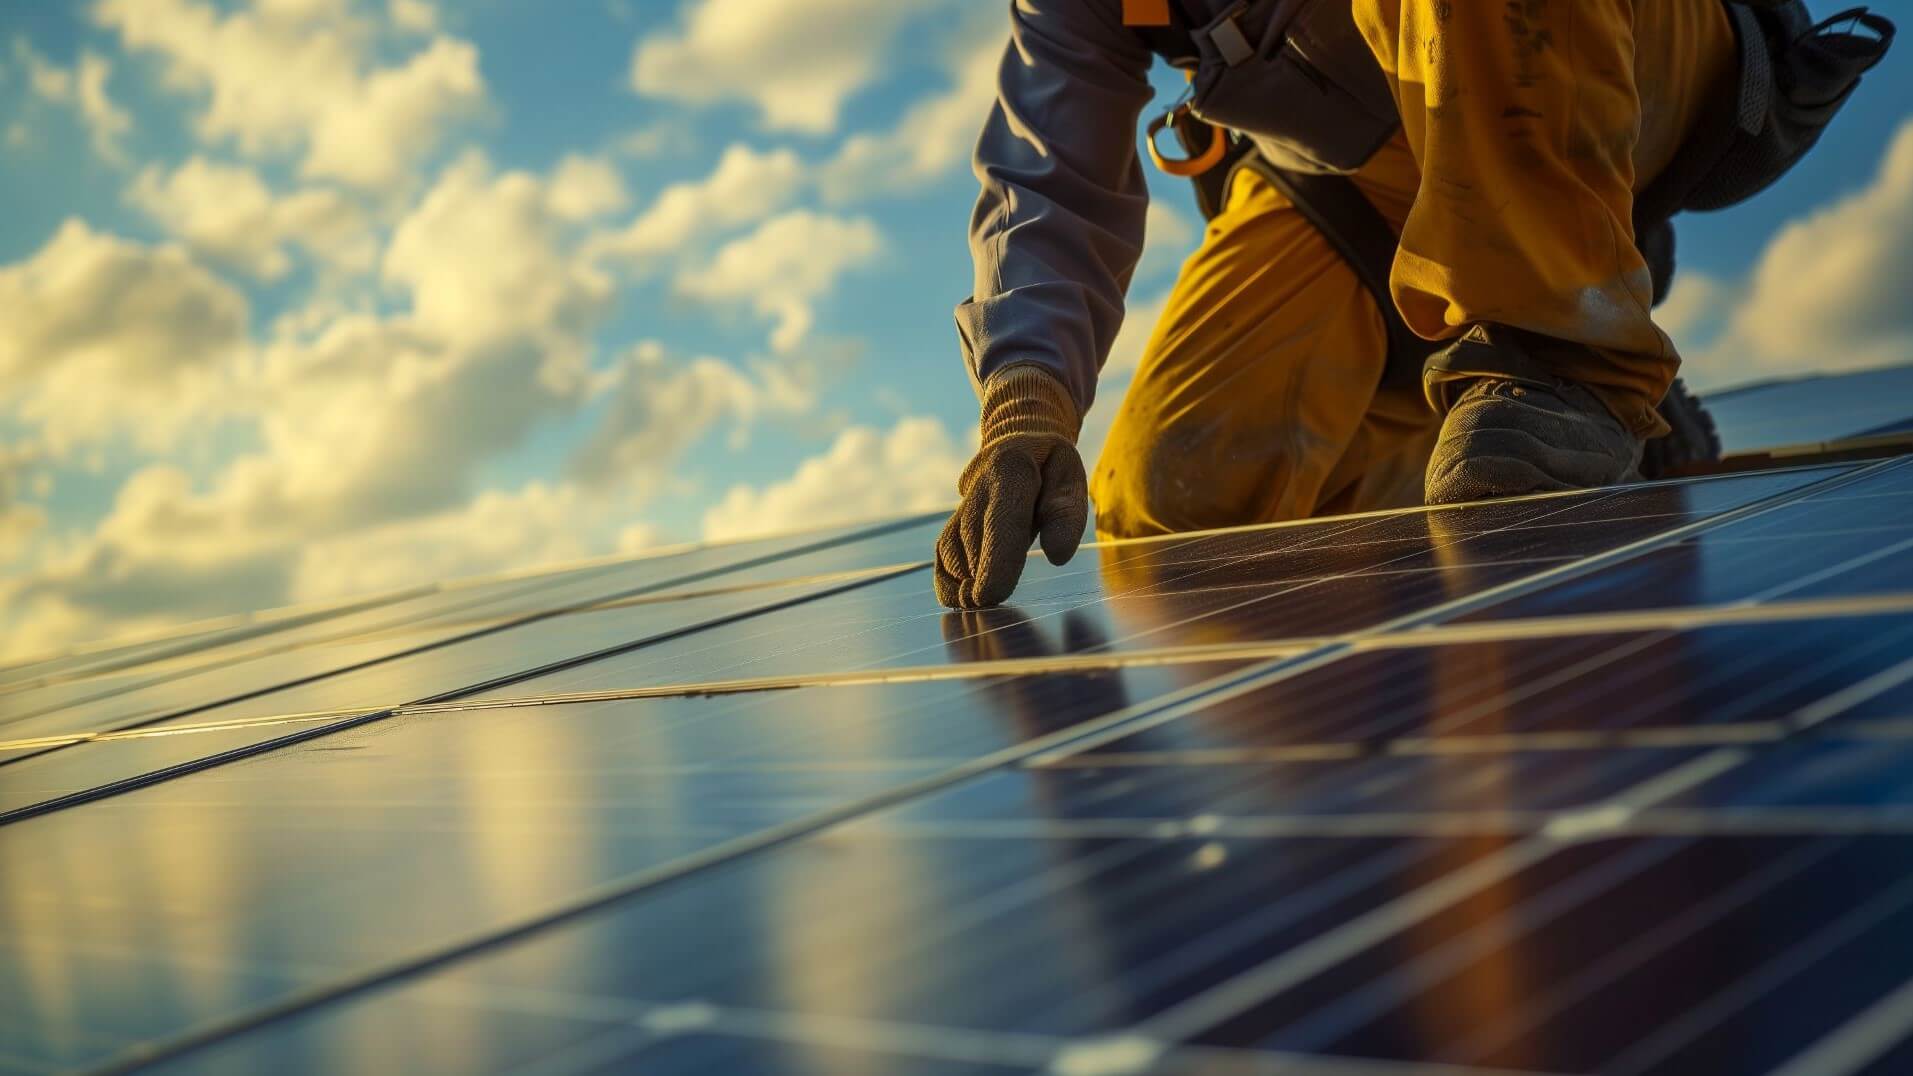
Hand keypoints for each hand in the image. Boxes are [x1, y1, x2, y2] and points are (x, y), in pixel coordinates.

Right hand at [934, 365, 1088, 608]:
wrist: (1017, 440)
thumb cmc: (1050, 465)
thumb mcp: (1071, 477)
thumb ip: (1067, 514)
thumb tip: (1057, 556)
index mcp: (1011, 469)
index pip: (999, 521)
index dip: (992, 561)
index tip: (989, 595)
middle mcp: (977, 488)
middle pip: (973, 543)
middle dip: (979, 579)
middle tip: (991, 603)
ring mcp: (961, 507)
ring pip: (952, 553)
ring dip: (965, 582)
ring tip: (984, 596)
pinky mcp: (953, 525)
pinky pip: (942, 558)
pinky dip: (949, 583)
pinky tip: (966, 595)